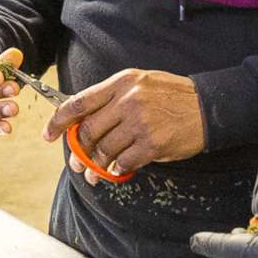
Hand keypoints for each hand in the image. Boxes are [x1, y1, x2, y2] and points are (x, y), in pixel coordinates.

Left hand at [45, 69, 206, 181]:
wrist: (208, 106)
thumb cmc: (172, 96)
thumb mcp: (140, 83)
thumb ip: (112, 97)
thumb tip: (84, 120)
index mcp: (121, 83)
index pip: (80, 102)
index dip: (59, 120)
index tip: (49, 134)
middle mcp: (128, 100)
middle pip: (89, 130)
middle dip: (78, 150)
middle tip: (76, 162)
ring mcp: (140, 123)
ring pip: (104, 149)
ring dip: (94, 166)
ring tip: (92, 173)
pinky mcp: (152, 144)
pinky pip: (124, 162)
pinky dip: (116, 170)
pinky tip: (116, 171)